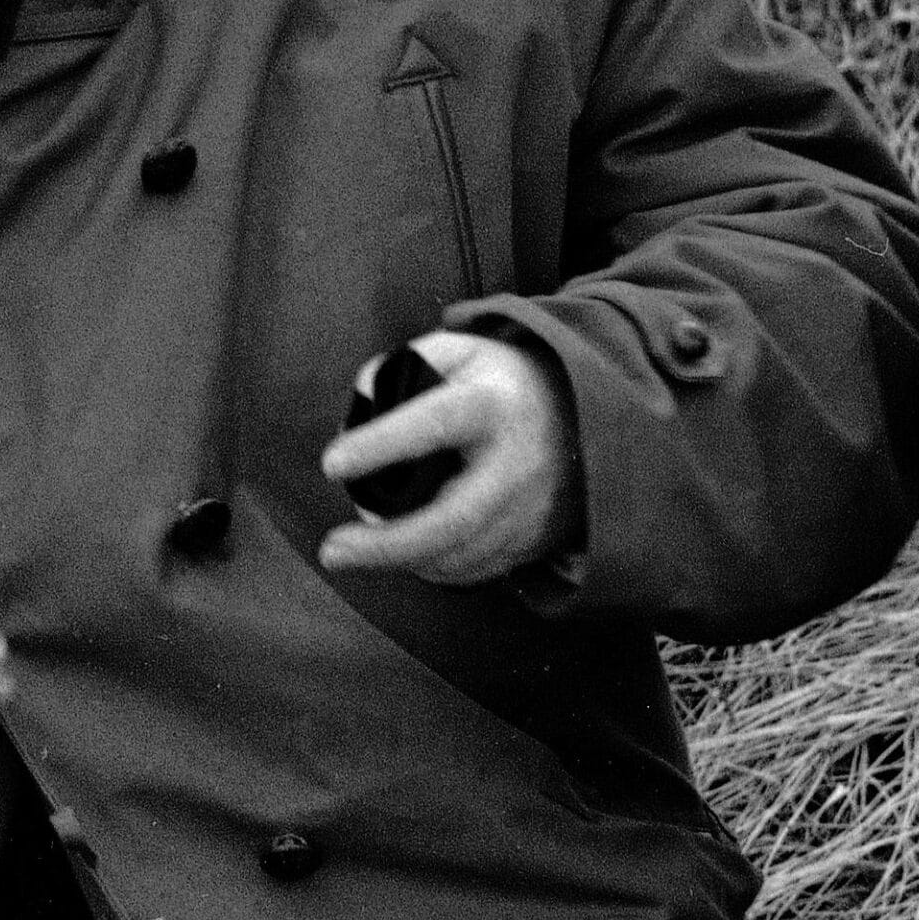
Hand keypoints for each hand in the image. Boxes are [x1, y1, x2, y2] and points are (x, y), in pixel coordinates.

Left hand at [319, 330, 583, 583]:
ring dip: (402, 560)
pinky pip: (480, 567)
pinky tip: (400, 557)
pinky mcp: (537, 538)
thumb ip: (401, 367)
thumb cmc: (500, 381)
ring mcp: (533, 508)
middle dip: (387, 544)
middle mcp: (517, 463)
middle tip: (331, 550)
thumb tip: (358, 407)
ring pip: (464, 553)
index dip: (382, 445)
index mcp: (492, 404)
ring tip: (352, 552)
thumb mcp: (458, 351)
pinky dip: (434, 568)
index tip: (331, 464)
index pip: (434, 423)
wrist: (588, 414)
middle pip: (453, 518)